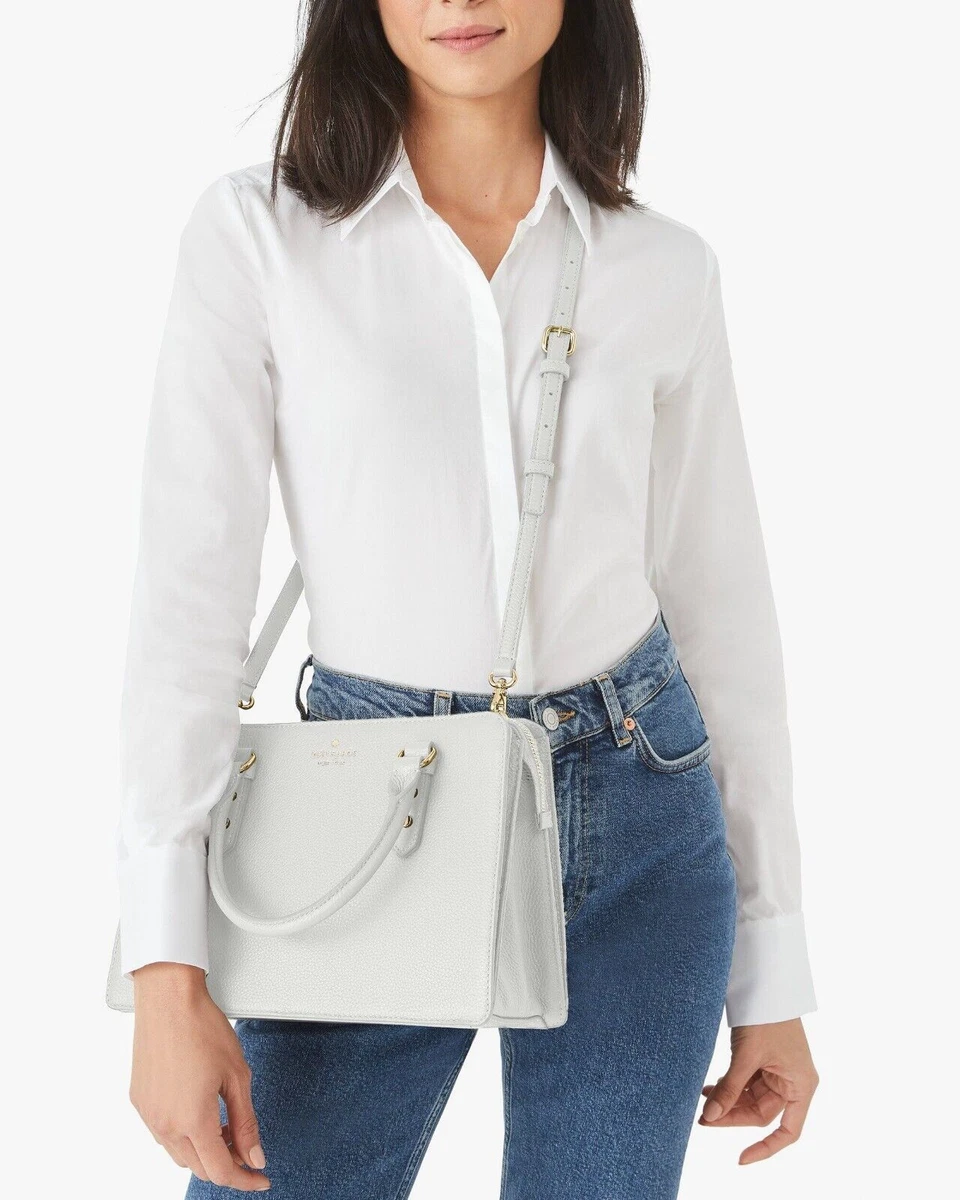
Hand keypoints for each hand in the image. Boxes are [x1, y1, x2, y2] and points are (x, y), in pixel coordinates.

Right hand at [129, 962, 269, 1190]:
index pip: (220, 1171)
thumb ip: (247, 1123)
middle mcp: (165, 1125)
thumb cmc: (203, 1029)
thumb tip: (255, 1159)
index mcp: (193, 1120)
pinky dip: (185, 1136)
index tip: (261, 1179)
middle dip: (227, 1165)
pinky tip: (201, 1114)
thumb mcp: (237, 1076)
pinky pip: (164, 1134)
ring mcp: (149, 1115)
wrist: (168, 1000)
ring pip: (180, 1154)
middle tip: (248, 1150)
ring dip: (205, 1152)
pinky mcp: (140, 1102)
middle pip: (199, 1167)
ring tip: (227, 1129)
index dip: (244, 1180)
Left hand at [699, 1017, 817, 1164]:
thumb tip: (709, 1117)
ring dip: (727, 1100)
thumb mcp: (747, 1056)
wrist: (765, 984)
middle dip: (732, 1116)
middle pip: (761, 1114)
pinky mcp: (763, 1062)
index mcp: (801, 1086)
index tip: (741, 1159)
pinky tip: (709, 1088)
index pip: (787, 1131)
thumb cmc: (766, 1018)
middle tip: (703, 1118)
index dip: (766, 1149)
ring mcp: (777, 1072)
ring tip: (701, 1100)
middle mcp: (793, 1082)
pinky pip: (745, 1083)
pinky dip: (728, 1086)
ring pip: (750, 1099)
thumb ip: (729, 1088)